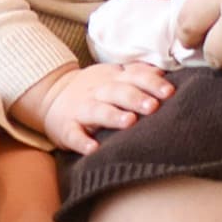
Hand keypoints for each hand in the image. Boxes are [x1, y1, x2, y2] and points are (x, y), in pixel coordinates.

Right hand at [16, 61, 174, 155]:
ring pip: (97, 111)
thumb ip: (139, 74)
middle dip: (136, 98)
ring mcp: (81, 109)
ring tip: (129, 122)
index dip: (152, 83)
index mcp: (114, 78)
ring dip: (113, 116)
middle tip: (153, 107)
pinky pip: (73, 135)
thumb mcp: (115, 75)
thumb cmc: (96, 88)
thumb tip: (163, 72)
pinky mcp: (66, 128)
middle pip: (119, 92)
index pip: (136, 77)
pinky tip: (93, 149)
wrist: (52, 95)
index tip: (169, 92)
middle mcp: (99, 92)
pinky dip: (82, 142)